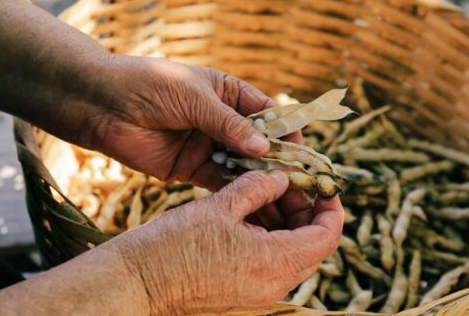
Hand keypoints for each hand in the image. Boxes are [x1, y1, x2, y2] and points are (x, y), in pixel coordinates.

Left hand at [83, 56, 283, 189]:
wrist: (100, 104)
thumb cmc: (149, 85)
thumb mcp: (194, 98)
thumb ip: (228, 124)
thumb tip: (265, 149)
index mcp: (228, 94)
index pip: (268, 113)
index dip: (286, 131)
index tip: (301, 151)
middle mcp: (223, 121)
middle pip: (259, 144)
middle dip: (278, 162)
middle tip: (298, 184)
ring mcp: (208, 145)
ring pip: (243, 166)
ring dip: (261, 180)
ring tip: (283, 198)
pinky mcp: (191, 168)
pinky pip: (220, 181)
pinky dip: (236, 191)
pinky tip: (253, 201)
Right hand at [114, 171, 343, 314]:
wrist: (137, 283)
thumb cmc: (174, 245)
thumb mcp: (220, 206)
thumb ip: (257, 187)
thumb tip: (281, 177)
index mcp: (275, 263)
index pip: (326, 237)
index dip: (332, 208)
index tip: (324, 185)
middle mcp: (274, 284)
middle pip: (311, 244)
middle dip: (305, 209)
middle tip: (289, 180)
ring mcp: (258, 290)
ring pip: (290, 252)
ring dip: (285, 220)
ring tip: (266, 188)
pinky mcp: (243, 290)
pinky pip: (270, 260)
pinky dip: (268, 234)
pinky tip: (250, 208)